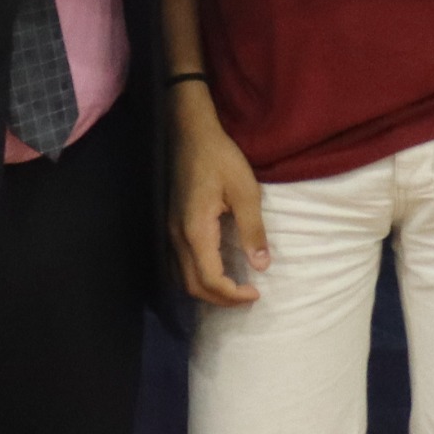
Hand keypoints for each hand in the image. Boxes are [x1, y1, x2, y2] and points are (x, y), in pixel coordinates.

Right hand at [169, 86, 269, 306]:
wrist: (191, 134)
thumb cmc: (221, 158)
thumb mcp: (246, 192)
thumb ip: (253, 231)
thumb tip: (262, 266)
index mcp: (196, 231)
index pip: (210, 280)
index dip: (233, 295)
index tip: (256, 293)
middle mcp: (177, 237)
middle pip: (193, 286)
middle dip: (221, 299)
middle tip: (248, 296)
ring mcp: (171, 231)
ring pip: (182, 278)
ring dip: (208, 290)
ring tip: (234, 288)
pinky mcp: (171, 225)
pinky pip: (179, 264)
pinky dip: (198, 277)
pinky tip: (217, 270)